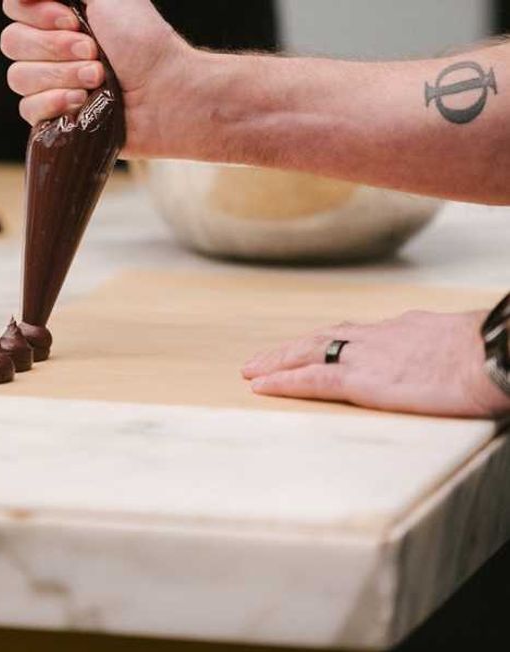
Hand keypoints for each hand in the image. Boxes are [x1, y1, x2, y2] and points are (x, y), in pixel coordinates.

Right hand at [0, 0, 196, 157]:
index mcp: (58, 15)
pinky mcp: (53, 116)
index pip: (14, 7)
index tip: (71, 20)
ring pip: (18, 77)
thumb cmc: (144, 42)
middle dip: (56, 47)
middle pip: (11, 42)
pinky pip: (27, 109)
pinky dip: (54, 103)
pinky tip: (82, 102)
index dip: (36, 14)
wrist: (166, 94)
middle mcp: (49, 47)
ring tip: (98, 78)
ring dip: (62, 75)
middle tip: (95, 52)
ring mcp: (49, 84)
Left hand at [242, 311, 509, 418]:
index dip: (331, 339)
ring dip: (277, 361)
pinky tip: (261, 386)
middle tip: (266, 357)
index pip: (359, 332)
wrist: (496, 354)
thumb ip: (449, 350)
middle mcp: (380, 336)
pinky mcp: (362, 381)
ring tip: (252, 370)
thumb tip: (460, 359)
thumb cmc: (494, 352)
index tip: (313, 344)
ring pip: (308, 353)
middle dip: (293, 347)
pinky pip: (311, 379)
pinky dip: (283, 381)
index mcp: (407, 328)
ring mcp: (368, 356)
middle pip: (324, 337)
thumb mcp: (468, 344)